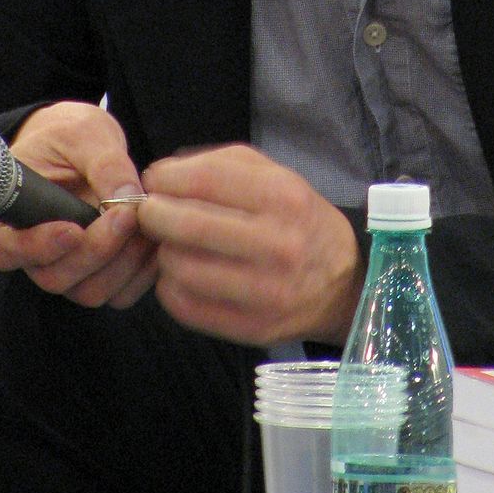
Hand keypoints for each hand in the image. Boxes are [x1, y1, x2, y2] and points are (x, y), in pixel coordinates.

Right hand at [0, 101, 159, 309]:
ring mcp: (67, 266)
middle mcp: (35, 251)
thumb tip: (126, 197)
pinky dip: (141, 272)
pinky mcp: (100, 274)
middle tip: (126, 213)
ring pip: (90, 290)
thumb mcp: (85, 132)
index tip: (73, 228)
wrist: (85, 145)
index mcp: (13, 216)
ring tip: (144, 222)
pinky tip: (154, 238)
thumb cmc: (71, 135)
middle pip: (56, 276)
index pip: (7, 250)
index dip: (38, 247)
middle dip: (97, 250)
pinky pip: (120, 292)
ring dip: (123, 263)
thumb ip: (104, 162)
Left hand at [135, 144, 362, 346]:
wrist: (341, 283)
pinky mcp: (252, 328)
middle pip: (185, 225)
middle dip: (154, 214)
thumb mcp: (274, 175)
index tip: (155, 181)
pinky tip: (184, 275)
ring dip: (165, 252)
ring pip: (179, 267)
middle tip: (151, 213)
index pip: (204, 180)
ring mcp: (266, 292)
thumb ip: (218, 164)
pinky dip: (171, 286)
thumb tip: (160, 176)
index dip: (165, 179)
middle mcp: (278, 244)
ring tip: (174, 245)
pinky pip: (184, 305)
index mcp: (284, 197)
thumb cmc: (297, 220)